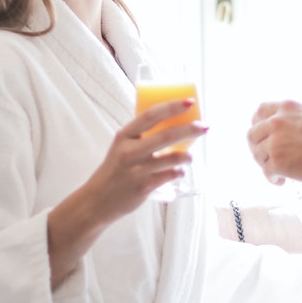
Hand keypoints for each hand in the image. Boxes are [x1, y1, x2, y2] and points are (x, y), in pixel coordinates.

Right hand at [48, 98, 205, 287]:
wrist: (97, 200)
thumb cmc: (114, 170)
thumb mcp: (121, 147)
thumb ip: (140, 137)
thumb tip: (171, 123)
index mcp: (124, 136)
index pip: (150, 115)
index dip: (172, 107)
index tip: (190, 102)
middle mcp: (129, 151)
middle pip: (166, 136)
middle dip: (189, 129)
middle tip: (203, 127)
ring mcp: (136, 170)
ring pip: (171, 159)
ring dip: (186, 156)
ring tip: (191, 156)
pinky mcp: (143, 187)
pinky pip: (169, 176)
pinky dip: (178, 172)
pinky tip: (179, 172)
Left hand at [248, 100, 301, 209]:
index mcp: (287, 107)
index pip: (260, 111)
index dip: (258, 124)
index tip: (261, 134)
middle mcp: (277, 122)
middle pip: (252, 134)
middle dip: (257, 147)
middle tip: (266, 157)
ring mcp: (275, 142)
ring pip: (257, 155)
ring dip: (265, 164)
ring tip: (276, 172)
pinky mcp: (278, 163)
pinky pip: (266, 172)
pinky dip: (272, 178)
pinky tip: (281, 181)